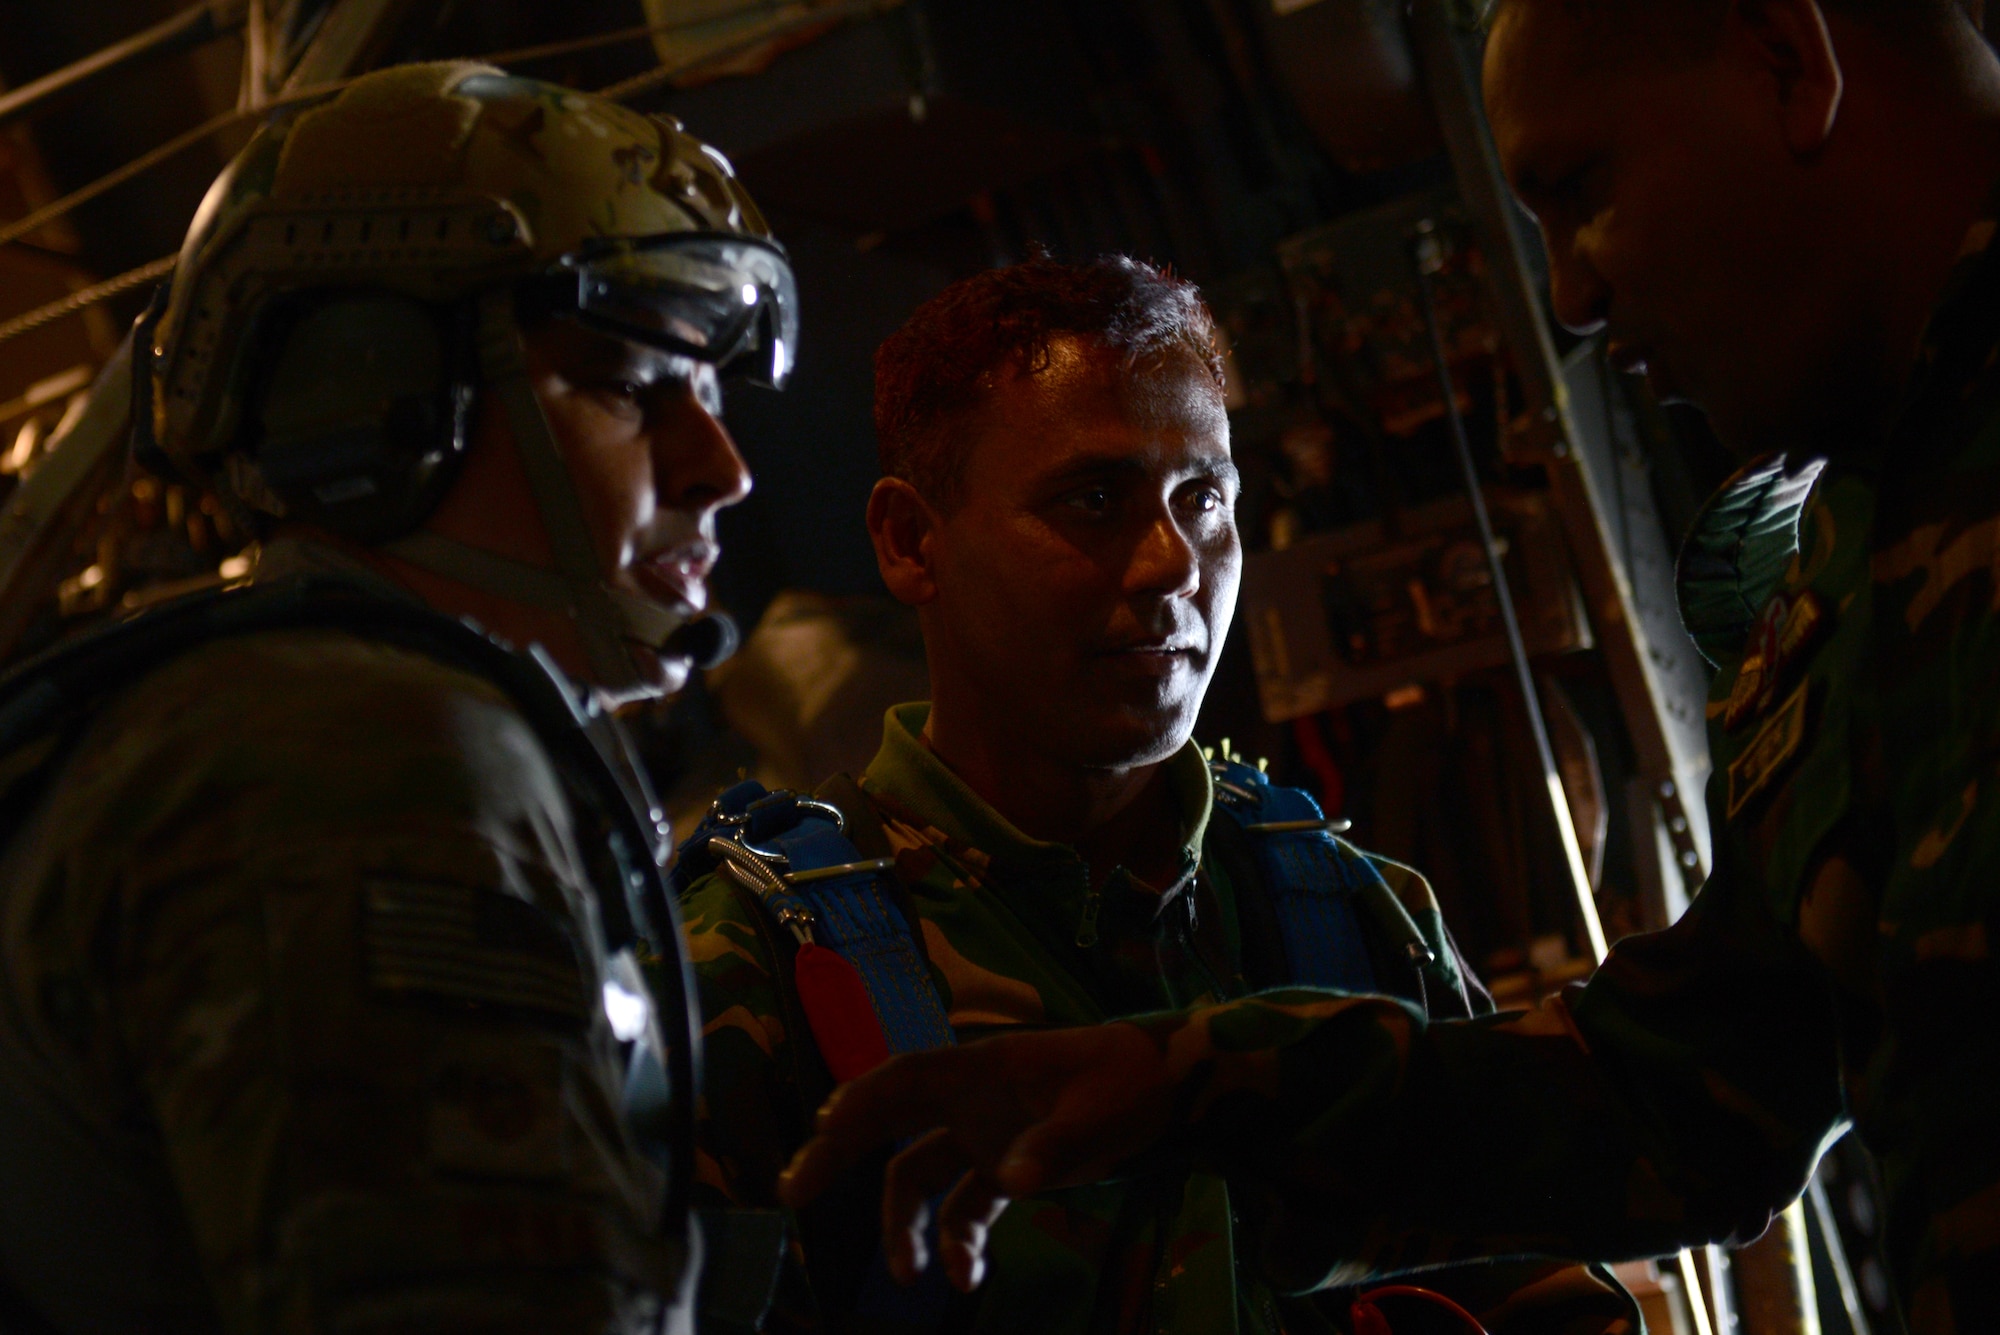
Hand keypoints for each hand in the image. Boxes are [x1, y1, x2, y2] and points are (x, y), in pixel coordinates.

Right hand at [776, 1021, 1176, 1291]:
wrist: (1172, 1089)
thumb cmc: (1132, 1081)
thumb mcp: (1099, 1112)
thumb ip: (1052, 1146)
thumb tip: (1009, 1182)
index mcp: (980, 1069)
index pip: (902, 1080)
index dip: (855, 1103)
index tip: (820, 1135)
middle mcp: (970, 1099)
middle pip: (888, 1122)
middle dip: (839, 1154)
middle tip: (793, 1192)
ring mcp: (985, 1133)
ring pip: (921, 1175)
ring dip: (909, 1225)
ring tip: (913, 1275)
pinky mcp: (1007, 1166)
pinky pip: (964, 1205)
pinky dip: (959, 1240)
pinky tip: (968, 1279)